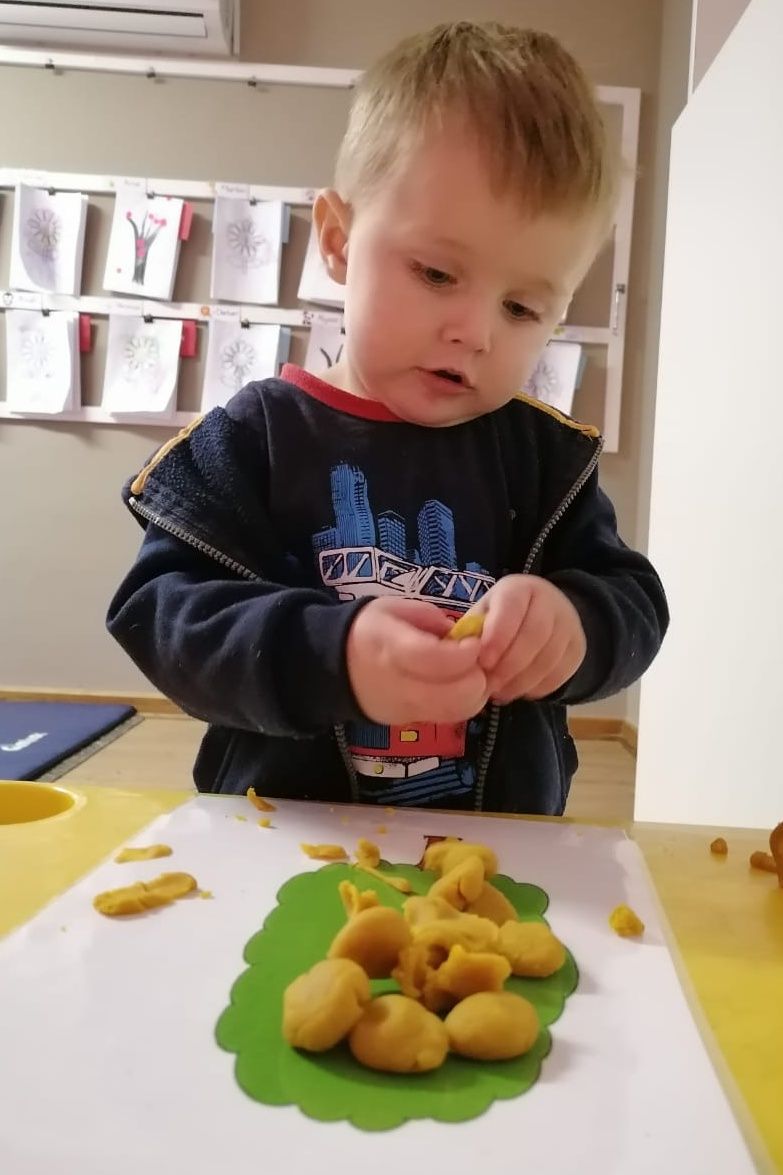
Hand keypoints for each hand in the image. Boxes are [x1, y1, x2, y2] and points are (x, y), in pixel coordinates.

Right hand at [347, 597, 488, 724]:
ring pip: (457, 712)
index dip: (465, 653)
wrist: (334, 665)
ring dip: (474, 693)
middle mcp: (398, 684)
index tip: (473, 642)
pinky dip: (461, 703)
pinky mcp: (408, 723)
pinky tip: (456, 686)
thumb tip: (463, 636)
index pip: (437, 660)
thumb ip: (432, 620)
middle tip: (476, 660)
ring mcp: (404, 709)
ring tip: (469, 673)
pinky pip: (447, 717)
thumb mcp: (395, 609)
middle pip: (456, 695)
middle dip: (477, 676)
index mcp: (391, 648)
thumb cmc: (369, 629)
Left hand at [477, 576, 585, 702]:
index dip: (498, 636)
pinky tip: (520, 690)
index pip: (511, 607)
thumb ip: (472, 633)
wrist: (545, 614)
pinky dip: (537, 688)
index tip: (484, 662)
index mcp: (519, 588)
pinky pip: (560, 674)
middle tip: (490, 685)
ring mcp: (569, 624)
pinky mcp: (578, 648)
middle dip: (508, 666)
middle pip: (534, 635)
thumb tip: (458, 658)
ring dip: (521, 682)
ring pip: (548, 658)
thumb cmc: (502, 617)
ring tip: (500, 692)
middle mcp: (549, 601)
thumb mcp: (484, 615)